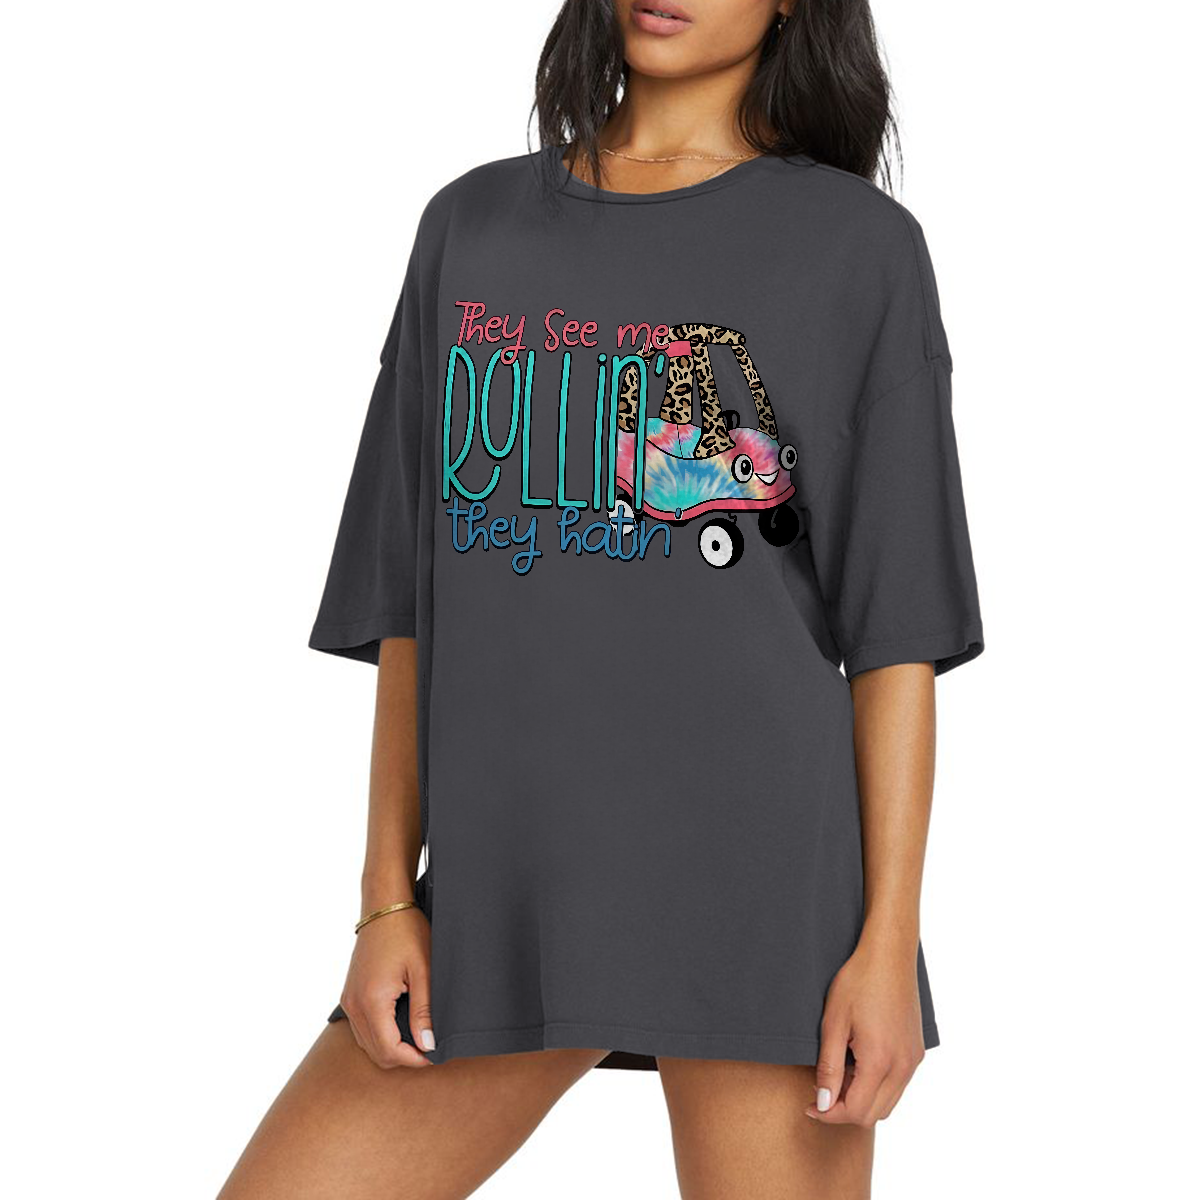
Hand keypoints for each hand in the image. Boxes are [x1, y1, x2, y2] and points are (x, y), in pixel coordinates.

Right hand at [340, 906, 433, 1068]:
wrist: (384, 906)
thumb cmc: (406, 932)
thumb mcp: (423, 970)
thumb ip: (424, 1011)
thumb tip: (427, 1045)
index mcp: (372, 1001)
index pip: (389, 1051)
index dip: (414, 1060)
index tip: (434, 1055)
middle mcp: (354, 1005)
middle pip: (376, 1053)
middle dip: (403, 1057)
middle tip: (429, 1046)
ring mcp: (349, 1000)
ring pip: (367, 1044)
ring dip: (391, 1047)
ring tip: (418, 1035)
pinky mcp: (350, 994)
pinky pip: (361, 1028)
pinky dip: (380, 1034)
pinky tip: (400, 1024)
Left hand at [805, 936, 925, 1125]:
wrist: (889, 955)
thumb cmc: (858, 982)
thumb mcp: (833, 1023)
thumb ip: (829, 1068)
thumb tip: (824, 1103)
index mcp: (881, 1061)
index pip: (856, 1111)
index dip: (829, 1114)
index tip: (810, 1104)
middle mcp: (903, 1067)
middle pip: (874, 1114)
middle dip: (844, 1110)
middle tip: (821, 1089)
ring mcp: (913, 1060)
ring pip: (888, 1103)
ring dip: (862, 1098)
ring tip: (839, 1072)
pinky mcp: (916, 1052)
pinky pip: (898, 1085)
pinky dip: (877, 1086)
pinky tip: (858, 1062)